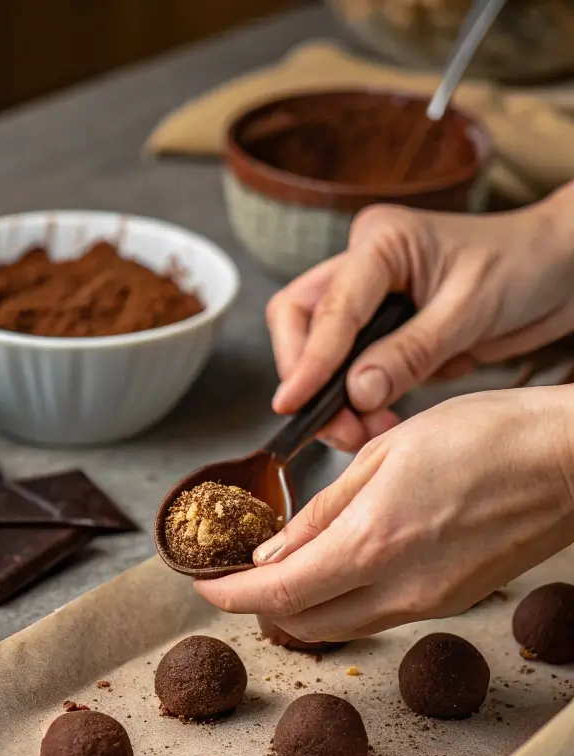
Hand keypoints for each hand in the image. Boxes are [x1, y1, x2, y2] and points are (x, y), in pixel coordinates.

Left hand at [195, 388, 573, 640]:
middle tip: (236, 573)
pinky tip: (337, 564)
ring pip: (339, 625)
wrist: (572, 462)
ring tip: (280, 566)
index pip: (277, 592)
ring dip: (298, 605)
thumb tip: (273, 553)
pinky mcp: (450, 603)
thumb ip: (322, 512)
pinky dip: (341, 599)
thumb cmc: (486, 437)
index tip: (202, 586)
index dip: (229, 596)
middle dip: (258, 603)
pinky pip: (377, 615)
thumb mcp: (384, 454)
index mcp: (372, 544)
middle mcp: (398, 588)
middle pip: (301, 622)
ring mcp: (428, 603)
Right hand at [268, 186, 573, 451]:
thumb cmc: (525, 268)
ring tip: (363, 432)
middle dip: (307, 376)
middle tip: (333, 425)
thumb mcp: (471, 311)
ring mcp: (368, 297)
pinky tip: (378, 419)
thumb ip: (410, 353)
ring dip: (331, 397)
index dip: (308, 360)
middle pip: (299, 319)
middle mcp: (363, 265)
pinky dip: (354, 399)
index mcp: (381, 241)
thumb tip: (356, 393)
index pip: (329, 306)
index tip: (291, 403)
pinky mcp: (380, 328)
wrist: (560, 271)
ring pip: (317, 347)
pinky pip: (348, 367)